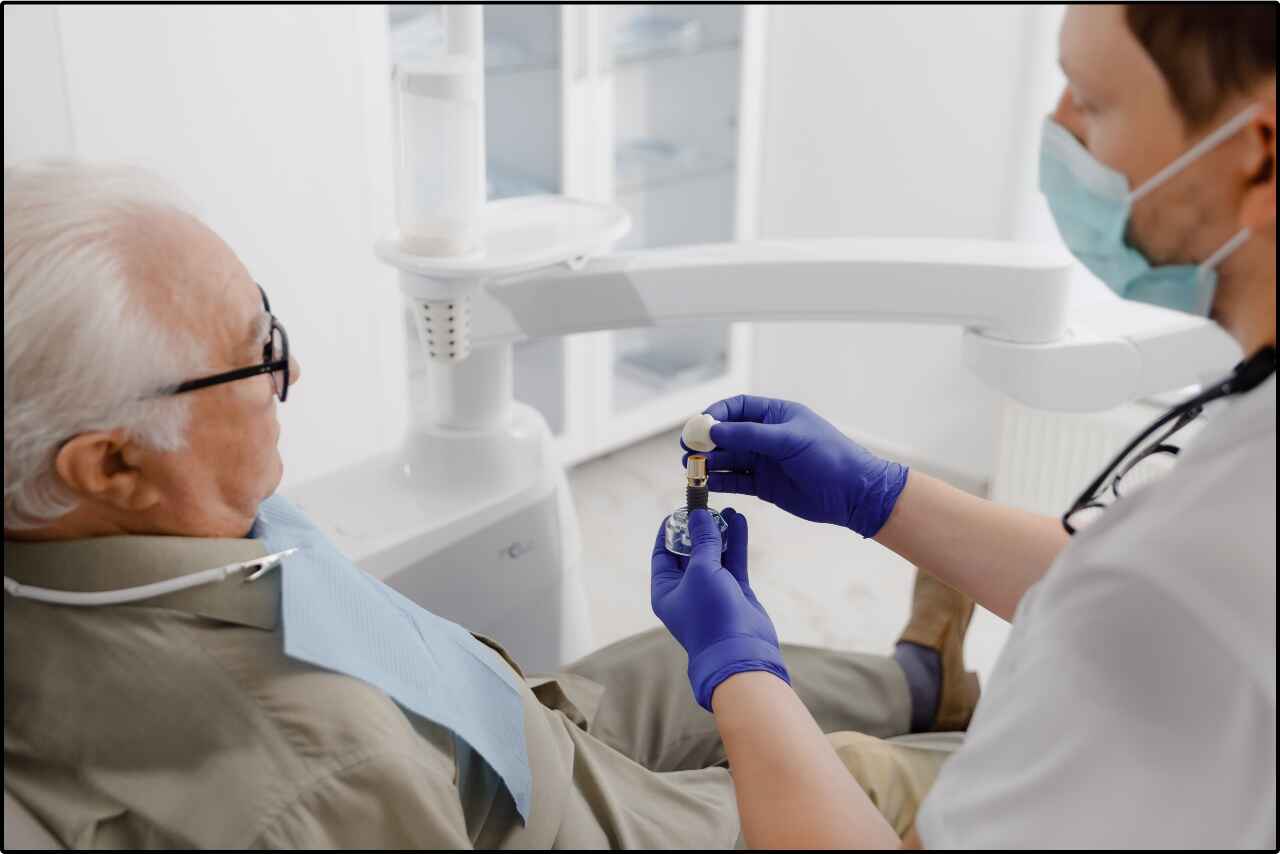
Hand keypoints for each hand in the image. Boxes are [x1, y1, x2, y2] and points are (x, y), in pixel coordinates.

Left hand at [650, 507, 789, 710]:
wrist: (741, 652)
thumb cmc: (711, 615)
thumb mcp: (701, 571)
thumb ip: (702, 541)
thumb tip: (699, 515)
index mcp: (665, 589)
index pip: (662, 553)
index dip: (669, 530)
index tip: (680, 509)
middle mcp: (686, 589)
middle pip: (689, 551)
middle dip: (698, 528)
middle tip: (707, 505)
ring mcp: (711, 590)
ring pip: (714, 554)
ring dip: (720, 532)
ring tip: (727, 509)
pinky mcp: (734, 591)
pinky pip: (733, 561)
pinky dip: (736, 542)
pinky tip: (739, 521)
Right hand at [685, 395, 907, 537]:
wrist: (853, 493)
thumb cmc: (829, 457)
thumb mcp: (788, 440)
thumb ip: (750, 435)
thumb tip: (714, 430)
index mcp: (776, 415)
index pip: (738, 408)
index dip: (716, 414)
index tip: (699, 424)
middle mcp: (767, 437)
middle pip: (728, 435)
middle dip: (706, 440)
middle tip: (687, 446)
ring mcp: (765, 461)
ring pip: (728, 459)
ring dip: (709, 461)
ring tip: (690, 466)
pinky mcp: (764, 486)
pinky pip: (736, 480)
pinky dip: (719, 481)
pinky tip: (704, 483)